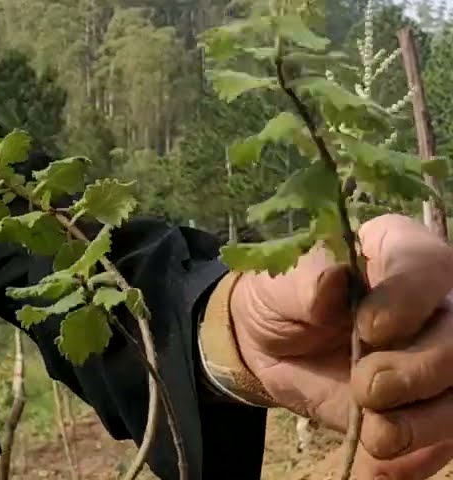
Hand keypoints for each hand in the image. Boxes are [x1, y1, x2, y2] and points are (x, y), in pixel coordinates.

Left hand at [230, 213, 452, 478]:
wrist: (270, 343)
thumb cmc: (283, 296)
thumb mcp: (281, 281)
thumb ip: (308, 280)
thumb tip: (331, 283)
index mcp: (400, 251)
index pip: (428, 266)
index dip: (409, 298)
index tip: (369, 328)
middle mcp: (436, 302)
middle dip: (422, 368)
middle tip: (371, 386)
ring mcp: (440, 356)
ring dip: (429, 419)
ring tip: (378, 431)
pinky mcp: (432, 405)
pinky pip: (445, 434)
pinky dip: (419, 451)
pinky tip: (383, 454)